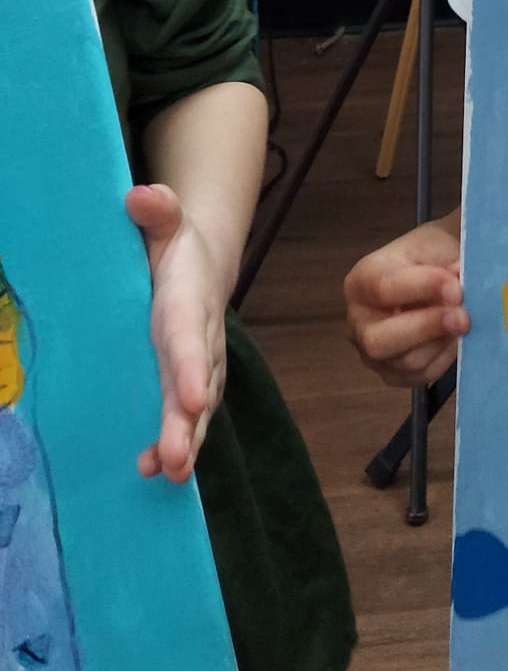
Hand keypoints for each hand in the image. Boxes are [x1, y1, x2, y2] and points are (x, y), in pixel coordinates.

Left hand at [126, 183, 226, 481]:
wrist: (205, 262)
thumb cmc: (175, 245)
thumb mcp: (165, 222)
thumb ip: (157, 210)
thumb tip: (138, 196)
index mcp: (187, 302)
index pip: (187, 338)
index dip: (188, 370)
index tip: (187, 402)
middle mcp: (200, 339)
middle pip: (195, 385)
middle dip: (188, 424)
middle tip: (176, 460)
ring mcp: (199, 366)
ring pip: (198, 409)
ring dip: (186, 442)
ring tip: (170, 474)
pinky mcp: (192, 383)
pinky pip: (190, 417)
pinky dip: (181, 444)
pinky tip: (160, 471)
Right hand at [343, 214, 467, 387]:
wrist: (433, 271)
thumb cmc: (429, 256)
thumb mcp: (435, 245)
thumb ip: (446, 262)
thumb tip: (462, 280)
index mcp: (361, 281)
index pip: (384, 289)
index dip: (423, 289)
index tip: (457, 287)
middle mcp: (358, 321)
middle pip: (380, 340)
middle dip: (427, 328)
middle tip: (464, 317)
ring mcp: (371, 353)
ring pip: (406, 362)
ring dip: (442, 342)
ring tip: (466, 320)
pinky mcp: (393, 374)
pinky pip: (421, 376)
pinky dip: (444, 358)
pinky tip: (458, 337)